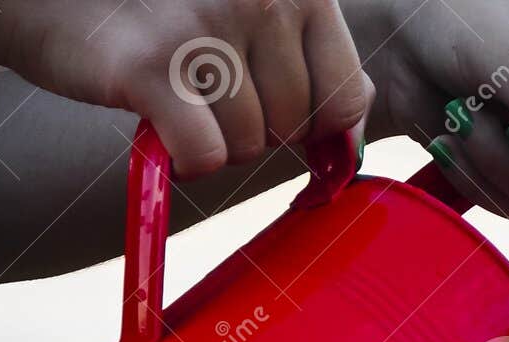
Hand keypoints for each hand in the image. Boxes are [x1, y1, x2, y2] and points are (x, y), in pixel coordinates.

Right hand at [0, 0, 372, 177]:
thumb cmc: (169, 16)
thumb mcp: (253, 18)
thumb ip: (314, 58)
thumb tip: (355, 128)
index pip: (346, 94)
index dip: (315, 124)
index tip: (277, 111)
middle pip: (295, 125)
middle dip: (258, 128)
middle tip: (210, 91)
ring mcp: (205, 24)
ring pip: (250, 142)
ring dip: (217, 139)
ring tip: (180, 93)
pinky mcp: (152, 65)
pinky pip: (206, 155)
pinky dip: (185, 158)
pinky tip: (163, 125)